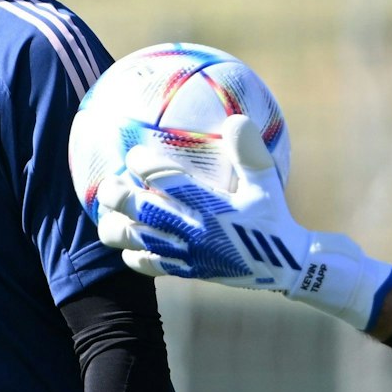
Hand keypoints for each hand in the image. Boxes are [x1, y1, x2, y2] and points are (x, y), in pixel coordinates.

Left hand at [94, 115, 391, 330]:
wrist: (286, 267)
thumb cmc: (274, 219)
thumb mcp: (267, 182)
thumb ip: (251, 152)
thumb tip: (237, 118)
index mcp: (211, 205)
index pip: (168, 180)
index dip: (144, 165)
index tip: (134, 155)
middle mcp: (194, 230)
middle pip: (142, 210)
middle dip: (119, 195)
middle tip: (110, 184)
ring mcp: (187, 255)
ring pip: (138, 242)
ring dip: (116, 229)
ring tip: (105, 218)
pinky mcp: (188, 273)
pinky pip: (151, 267)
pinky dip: (135, 257)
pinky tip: (129, 248)